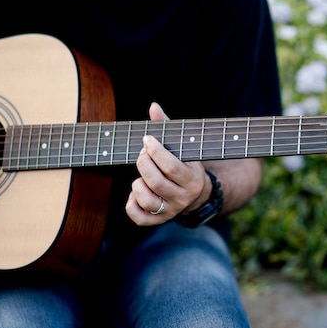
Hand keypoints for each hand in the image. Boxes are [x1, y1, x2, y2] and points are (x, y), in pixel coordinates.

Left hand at [125, 102, 210, 225]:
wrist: (195, 195)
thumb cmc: (184, 163)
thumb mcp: (181, 146)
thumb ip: (167, 126)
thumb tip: (153, 106)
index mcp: (192, 178)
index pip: (171, 166)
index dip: (155, 151)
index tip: (148, 139)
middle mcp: (183, 197)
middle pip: (156, 181)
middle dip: (143, 163)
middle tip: (143, 154)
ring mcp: (171, 211)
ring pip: (147, 199)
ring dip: (137, 183)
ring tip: (142, 175)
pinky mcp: (158, 221)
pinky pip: (139, 217)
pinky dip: (132, 204)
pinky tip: (136, 192)